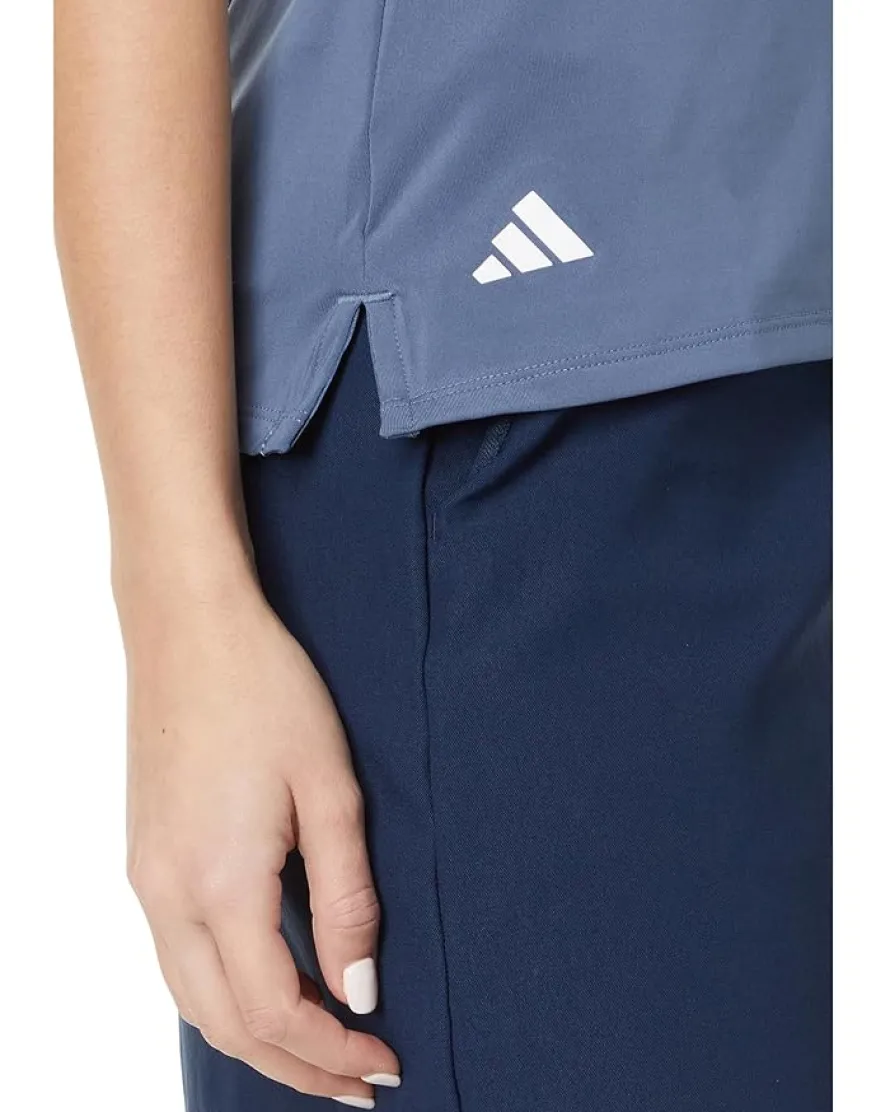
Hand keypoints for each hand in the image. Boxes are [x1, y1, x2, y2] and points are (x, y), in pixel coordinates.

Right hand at [123, 581, 399, 1103]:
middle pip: (226, 1025)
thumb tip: (358, 986)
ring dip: (254, 1038)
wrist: (189, 628)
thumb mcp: (329, 790)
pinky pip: (176, 959)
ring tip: (316, 1050)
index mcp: (221, 883)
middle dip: (293, 1067)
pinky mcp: (142, 857)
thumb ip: (346, 898)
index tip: (384, 1062)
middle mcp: (167, 896)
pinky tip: (261, 988)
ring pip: (193, 1000)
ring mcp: (145, 878)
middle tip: (356, 1082)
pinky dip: (222, 997)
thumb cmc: (267, 691)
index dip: (333, 1051)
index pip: (277, 1010)